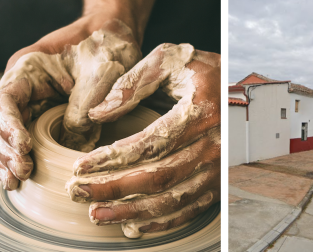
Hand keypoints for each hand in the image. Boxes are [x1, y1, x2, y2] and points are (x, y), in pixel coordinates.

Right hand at [0, 0, 152, 189]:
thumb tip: (71, 139)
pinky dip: (24, 156)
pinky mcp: (48, 116)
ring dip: (9, 158)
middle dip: (7, 148)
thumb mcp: (100, 74)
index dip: (9, 126)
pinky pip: (29, 137)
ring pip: (10, 133)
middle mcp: (26, 87)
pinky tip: (22, 177)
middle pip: (1, 121)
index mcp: (29, 68)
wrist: (118, 40)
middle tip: (21, 172)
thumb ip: (83, 106)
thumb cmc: (108, 48)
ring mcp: (36, 102)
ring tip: (14, 182)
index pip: (7, 99)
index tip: (24, 148)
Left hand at [66, 43, 220, 237]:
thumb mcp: (168, 60)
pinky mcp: (218, 179)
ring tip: (97, 215)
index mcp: (200, 112)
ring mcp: (218, 166)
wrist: (232, 84)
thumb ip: (133, 83)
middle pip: (159, 177)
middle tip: (78, 193)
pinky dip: (163, 221)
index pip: (150, 143)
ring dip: (133, 212)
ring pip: (173, 199)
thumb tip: (97, 114)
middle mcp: (213, 144)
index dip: (112, 159)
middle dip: (114, 189)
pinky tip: (134, 225)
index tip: (80, 166)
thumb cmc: (199, 69)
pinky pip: (191, 208)